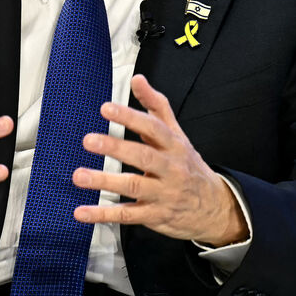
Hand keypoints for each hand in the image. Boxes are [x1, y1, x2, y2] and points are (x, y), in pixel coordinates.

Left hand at [71, 74, 247, 246]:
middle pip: (143, 156)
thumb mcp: (177, 134)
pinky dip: (103, 214)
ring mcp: (163, 193)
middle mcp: (170, 169)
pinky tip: (82, 211)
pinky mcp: (154, 216)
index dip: (129, 117)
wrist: (215, 208)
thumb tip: (138, 80)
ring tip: (80, 175)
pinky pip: (127, 215)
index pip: (153, 128)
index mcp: (174, 145)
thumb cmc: (188, 166)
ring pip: (133, 187)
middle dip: (115, 147)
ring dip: (104, 181)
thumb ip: (156, 106)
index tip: (106, 108)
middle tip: (89, 140)